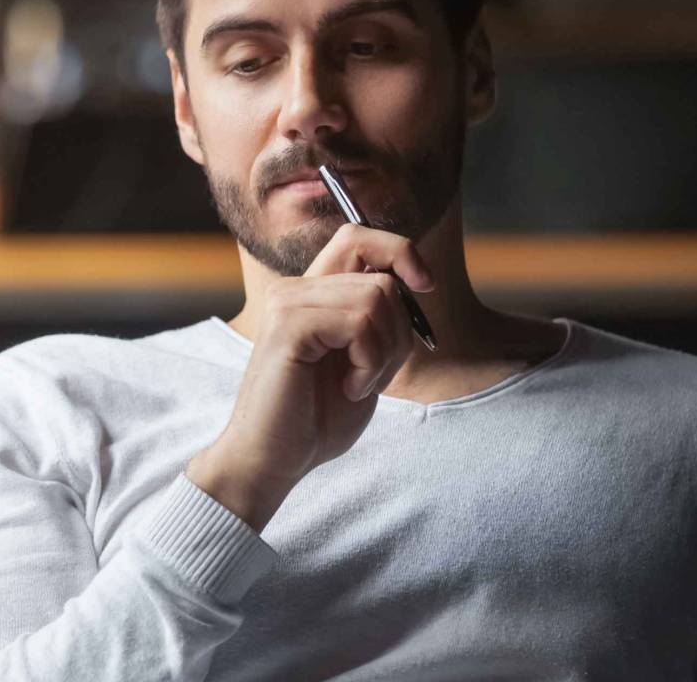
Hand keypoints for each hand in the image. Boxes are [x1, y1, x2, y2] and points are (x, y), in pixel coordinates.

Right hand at [186, 222, 434, 529]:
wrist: (273, 460)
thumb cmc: (315, 418)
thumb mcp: (361, 361)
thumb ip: (377, 320)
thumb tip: (414, 283)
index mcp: (311, 294)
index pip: (358, 236)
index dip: (400, 250)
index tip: (424, 286)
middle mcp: (295, 289)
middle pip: (380, 272)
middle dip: (400, 328)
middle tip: (375, 370)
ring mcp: (287, 303)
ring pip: (377, 298)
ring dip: (384, 352)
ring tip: (358, 383)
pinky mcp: (288, 327)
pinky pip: (360, 323)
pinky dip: (370, 362)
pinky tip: (350, 388)